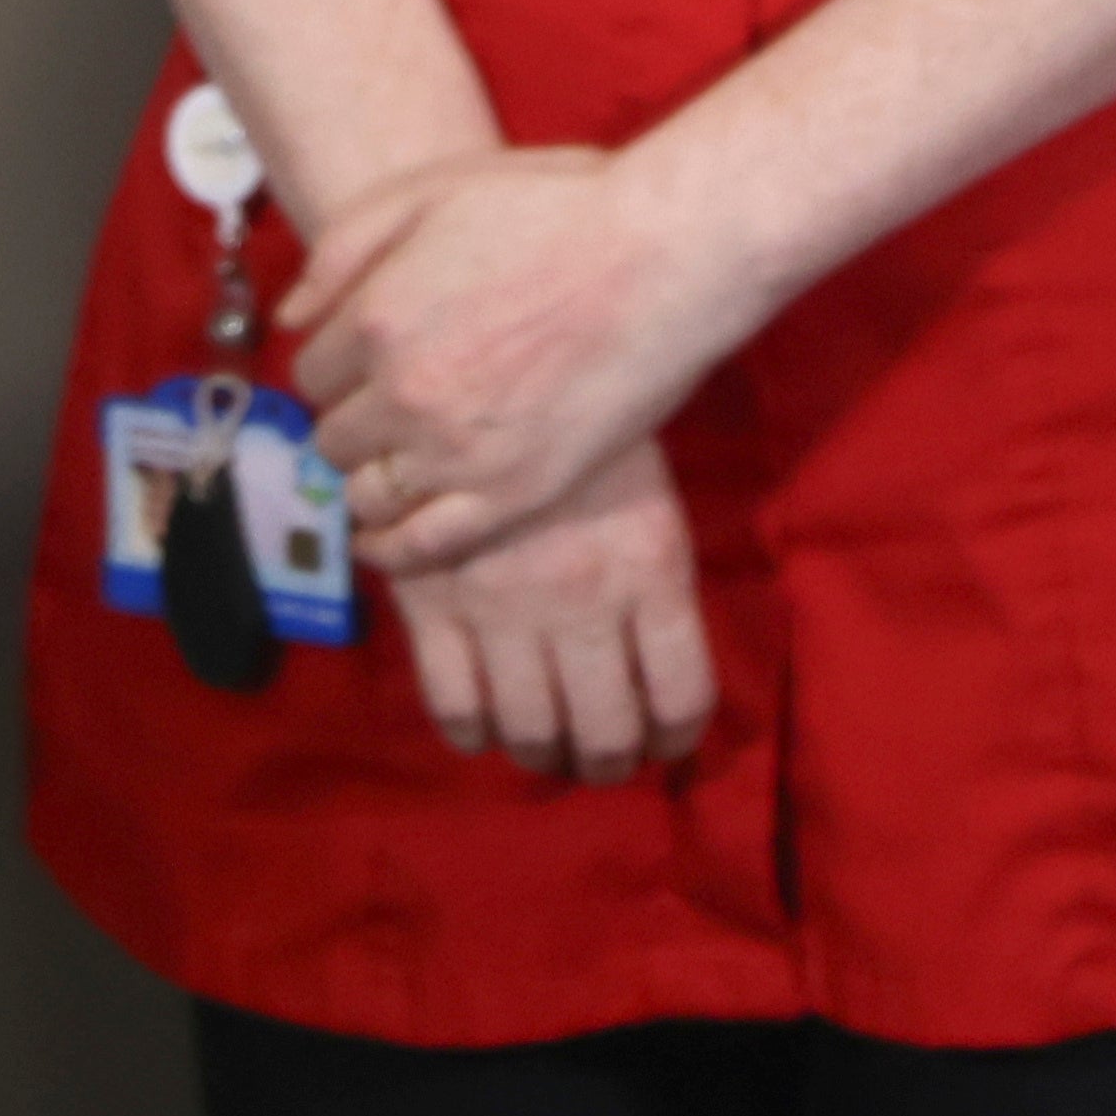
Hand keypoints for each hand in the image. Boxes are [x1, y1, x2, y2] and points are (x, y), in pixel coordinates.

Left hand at [282, 141, 772, 572]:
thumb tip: (289, 318)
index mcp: (376, 318)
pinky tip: (380, 540)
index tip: (361, 365)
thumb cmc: (554, 207)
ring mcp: (456, 453)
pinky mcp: (512, 497)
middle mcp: (403, 394)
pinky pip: (421, 546)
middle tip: (381, 411)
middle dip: (348, 422)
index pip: (311, 373)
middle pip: (333, 436)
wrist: (662, 255)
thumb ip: (342, 249)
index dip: (334, 368)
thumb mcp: (431, 189)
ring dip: (365, 480)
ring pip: (365, 493)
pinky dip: (389, 549)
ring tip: (388, 466)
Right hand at [385, 435, 715, 783]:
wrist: (486, 355)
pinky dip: (473, 733)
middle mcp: (584, 600)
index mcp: (652, 569)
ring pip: (532, 730)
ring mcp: (504, 605)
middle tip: (602, 756)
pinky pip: (454, 703)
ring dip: (546, 756)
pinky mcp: (434, 598)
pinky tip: (484, 725)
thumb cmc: (583, 425)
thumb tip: (658, 680)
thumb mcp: (648, 499)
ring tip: (548, 747)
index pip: (682, 698)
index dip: (676, 736)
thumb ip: (655, 586)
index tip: (664, 739)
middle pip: (607, 733)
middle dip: (609, 760)